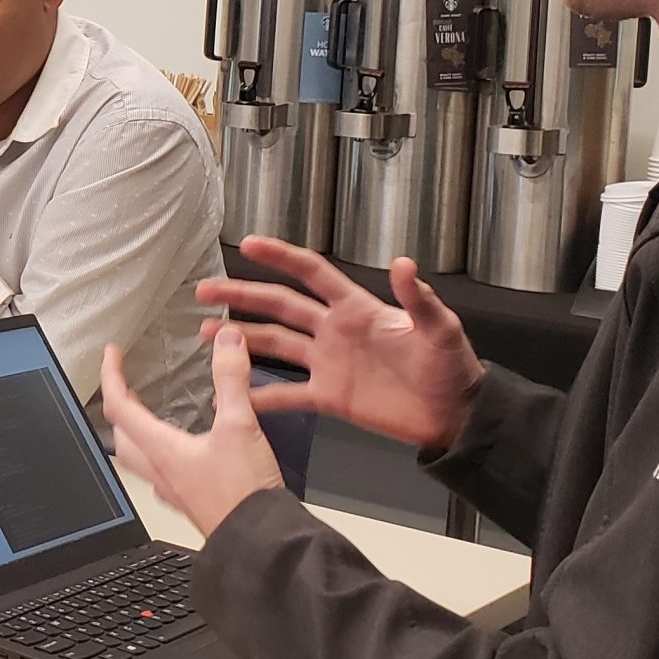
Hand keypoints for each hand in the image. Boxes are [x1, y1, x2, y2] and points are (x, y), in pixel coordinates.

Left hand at [103, 328, 284, 537]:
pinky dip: (161, 454)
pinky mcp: (191, 502)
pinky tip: (183, 453)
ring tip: (148, 415)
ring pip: (139, 457)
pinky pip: (163, 474)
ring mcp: (174, 489)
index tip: (111, 355)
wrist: (259, 543)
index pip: (119, 407)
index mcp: (162, 449)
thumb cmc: (244, 494)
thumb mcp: (240, 426)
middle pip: (122, 435)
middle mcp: (161, 470)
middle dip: (119, 406)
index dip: (110, 376)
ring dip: (136, 432)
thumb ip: (232, 380)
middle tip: (125, 386)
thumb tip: (228, 343)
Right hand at [195, 236, 483, 453]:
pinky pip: (289, 395)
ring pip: (276, 345)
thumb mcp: (440, 330)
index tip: (249, 244)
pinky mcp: (330, 397)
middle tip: (205, 288)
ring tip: (206, 335)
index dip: (281, 257)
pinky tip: (236, 396)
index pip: (312, 273)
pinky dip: (263, 397)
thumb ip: (419, 300)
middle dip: (242, 295)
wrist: (453, 415)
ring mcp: (329, 363)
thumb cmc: (452, 368)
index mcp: (357, 309)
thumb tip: (404, 265)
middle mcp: (335, 331)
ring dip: (242, 339)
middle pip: (280, 306)